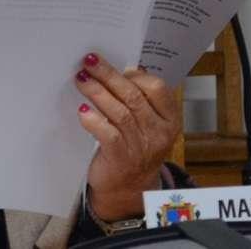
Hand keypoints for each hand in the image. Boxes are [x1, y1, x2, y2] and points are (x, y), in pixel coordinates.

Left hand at [75, 53, 180, 220]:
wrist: (128, 188)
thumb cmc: (135, 148)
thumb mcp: (147, 124)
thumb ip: (139, 100)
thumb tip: (120, 71)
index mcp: (169, 119)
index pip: (158, 88)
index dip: (136, 75)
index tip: (118, 67)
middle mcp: (158, 133)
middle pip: (133, 96)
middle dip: (108, 75)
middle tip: (89, 62)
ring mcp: (141, 147)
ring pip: (119, 112)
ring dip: (97, 92)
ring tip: (81, 79)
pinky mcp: (121, 159)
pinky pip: (108, 135)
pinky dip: (94, 121)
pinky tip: (82, 112)